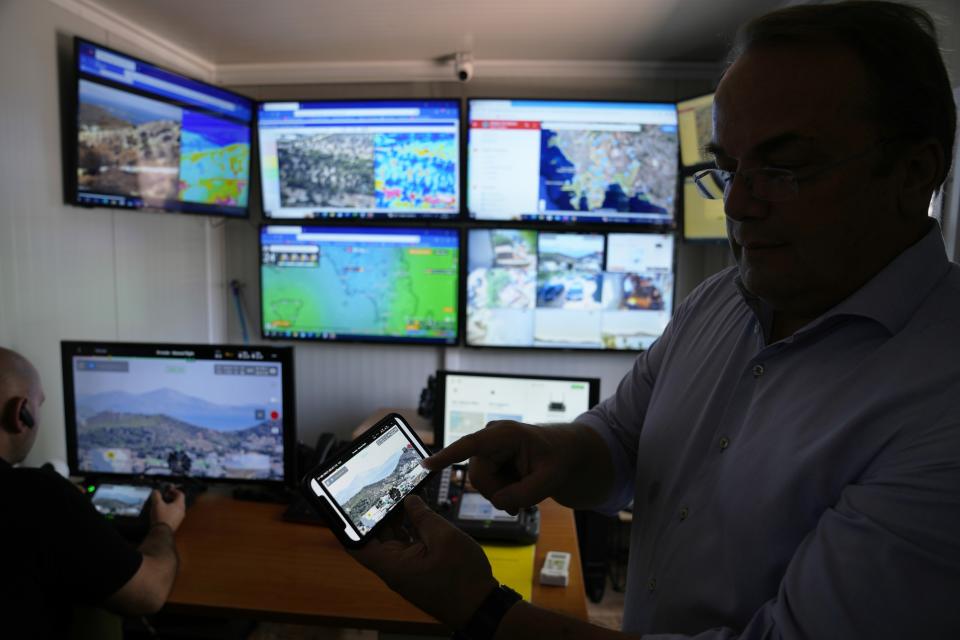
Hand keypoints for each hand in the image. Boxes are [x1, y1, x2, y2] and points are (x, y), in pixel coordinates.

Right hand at [149, 487, 185, 532]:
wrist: (161, 532)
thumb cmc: (161, 516)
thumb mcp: (157, 504)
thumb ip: (156, 495)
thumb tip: (156, 491)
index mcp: (180, 504)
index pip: (181, 494)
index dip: (174, 490)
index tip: (168, 490)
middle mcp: (182, 511)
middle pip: (179, 501)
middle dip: (172, 498)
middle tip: (164, 497)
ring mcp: (180, 518)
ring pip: (176, 509)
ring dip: (170, 505)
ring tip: (161, 505)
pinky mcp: (176, 524)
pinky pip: (174, 515)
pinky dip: (169, 512)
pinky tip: (162, 514)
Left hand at [350, 495, 497, 628]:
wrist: (481, 606)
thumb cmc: (463, 579)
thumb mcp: (444, 538)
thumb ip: (423, 516)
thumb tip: (409, 500)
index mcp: (392, 564)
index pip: (356, 544)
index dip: (348, 524)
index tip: (347, 503)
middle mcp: (394, 567)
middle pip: (375, 537)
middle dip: (377, 512)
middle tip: (382, 487)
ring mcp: (406, 568)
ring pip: (392, 539)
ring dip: (396, 518)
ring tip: (401, 493)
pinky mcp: (418, 568)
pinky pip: (407, 544)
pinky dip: (410, 527)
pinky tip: (417, 510)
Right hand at [424, 420, 579, 513]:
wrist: (562, 453)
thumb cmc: (558, 459)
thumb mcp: (550, 480)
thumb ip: (525, 494)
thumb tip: (499, 503)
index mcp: (506, 434)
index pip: (472, 444)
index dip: (448, 456)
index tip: (426, 465)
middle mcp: (491, 437)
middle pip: (479, 476)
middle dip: (498, 493)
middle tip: (520, 505)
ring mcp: (487, 448)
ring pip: (480, 482)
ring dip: (500, 494)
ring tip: (522, 496)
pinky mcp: (486, 457)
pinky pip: (484, 482)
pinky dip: (499, 492)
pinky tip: (515, 492)